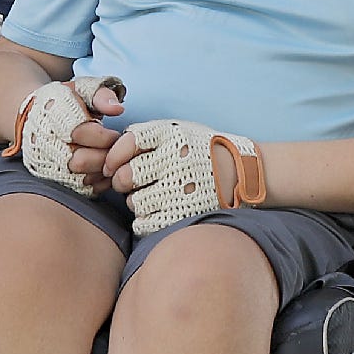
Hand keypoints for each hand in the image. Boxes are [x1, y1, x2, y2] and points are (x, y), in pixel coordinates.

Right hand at [14, 76, 122, 190]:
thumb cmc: (64, 101)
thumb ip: (102, 95)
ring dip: (102, 170)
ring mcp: (46, 165)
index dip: (105, 136)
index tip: (114, 134)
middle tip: (113, 149)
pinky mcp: (52, 180)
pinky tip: (102, 169)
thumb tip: (118, 109)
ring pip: (81, 178)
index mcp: (52, 118)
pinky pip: (81, 190)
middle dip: (104, 156)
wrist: (33, 116)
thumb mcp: (81, 89)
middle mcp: (45, 144)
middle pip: (80, 160)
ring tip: (107, 157)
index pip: (81, 133)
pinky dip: (98, 183)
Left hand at [104, 119, 253, 235]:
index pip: (127, 142)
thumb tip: (109, 156)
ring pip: (134, 202)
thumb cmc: (202, 150)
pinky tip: (157, 211)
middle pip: (126, 176)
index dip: (114, 156)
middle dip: (122, 182)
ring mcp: (181, 188)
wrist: (244, 172)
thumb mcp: (179, 130)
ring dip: (137, 202)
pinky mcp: (185, 213)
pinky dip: (145, 220)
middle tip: (130, 184)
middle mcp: (176, 160)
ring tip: (153, 196)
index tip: (112, 165)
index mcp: (172, 134)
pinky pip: (145, 223)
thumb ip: (146, 137)